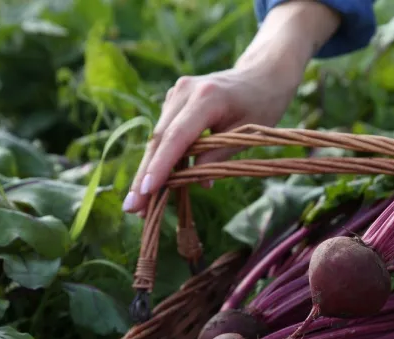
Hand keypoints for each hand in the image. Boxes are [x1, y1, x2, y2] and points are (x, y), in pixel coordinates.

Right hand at [122, 64, 299, 212]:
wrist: (262, 74)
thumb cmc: (262, 104)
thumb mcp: (248, 134)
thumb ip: (219, 156)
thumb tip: (196, 183)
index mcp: (207, 97)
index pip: (177, 137)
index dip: (161, 166)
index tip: (146, 191)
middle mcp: (184, 91)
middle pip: (159, 139)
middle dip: (144, 176)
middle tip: (131, 208)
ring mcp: (175, 93)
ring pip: (157, 138)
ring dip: (147, 171)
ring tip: (138, 205)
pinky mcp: (173, 100)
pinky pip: (164, 133)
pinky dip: (158, 158)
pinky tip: (151, 187)